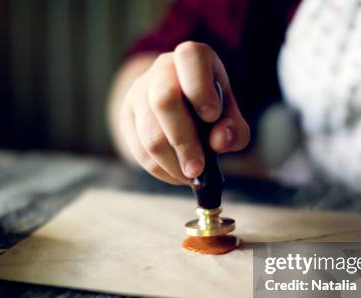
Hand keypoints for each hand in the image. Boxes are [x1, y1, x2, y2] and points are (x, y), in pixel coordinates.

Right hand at [118, 41, 249, 184]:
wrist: (179, 102)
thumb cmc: (210, 106)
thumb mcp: (230, 112)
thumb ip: (234, 128)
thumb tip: (219, 141)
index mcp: (192, 57)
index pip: (190, 59)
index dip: (200, 89)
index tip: (212, 117)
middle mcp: (162, 69)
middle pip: (163, 101)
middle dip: (183, 142)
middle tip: (198, 169)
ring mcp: (138, 92)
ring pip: (149, 133)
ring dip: (172, 163)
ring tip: (190, 176)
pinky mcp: (126, 116)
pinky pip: (139, 150)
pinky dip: (160, 170)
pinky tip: (176, 175)